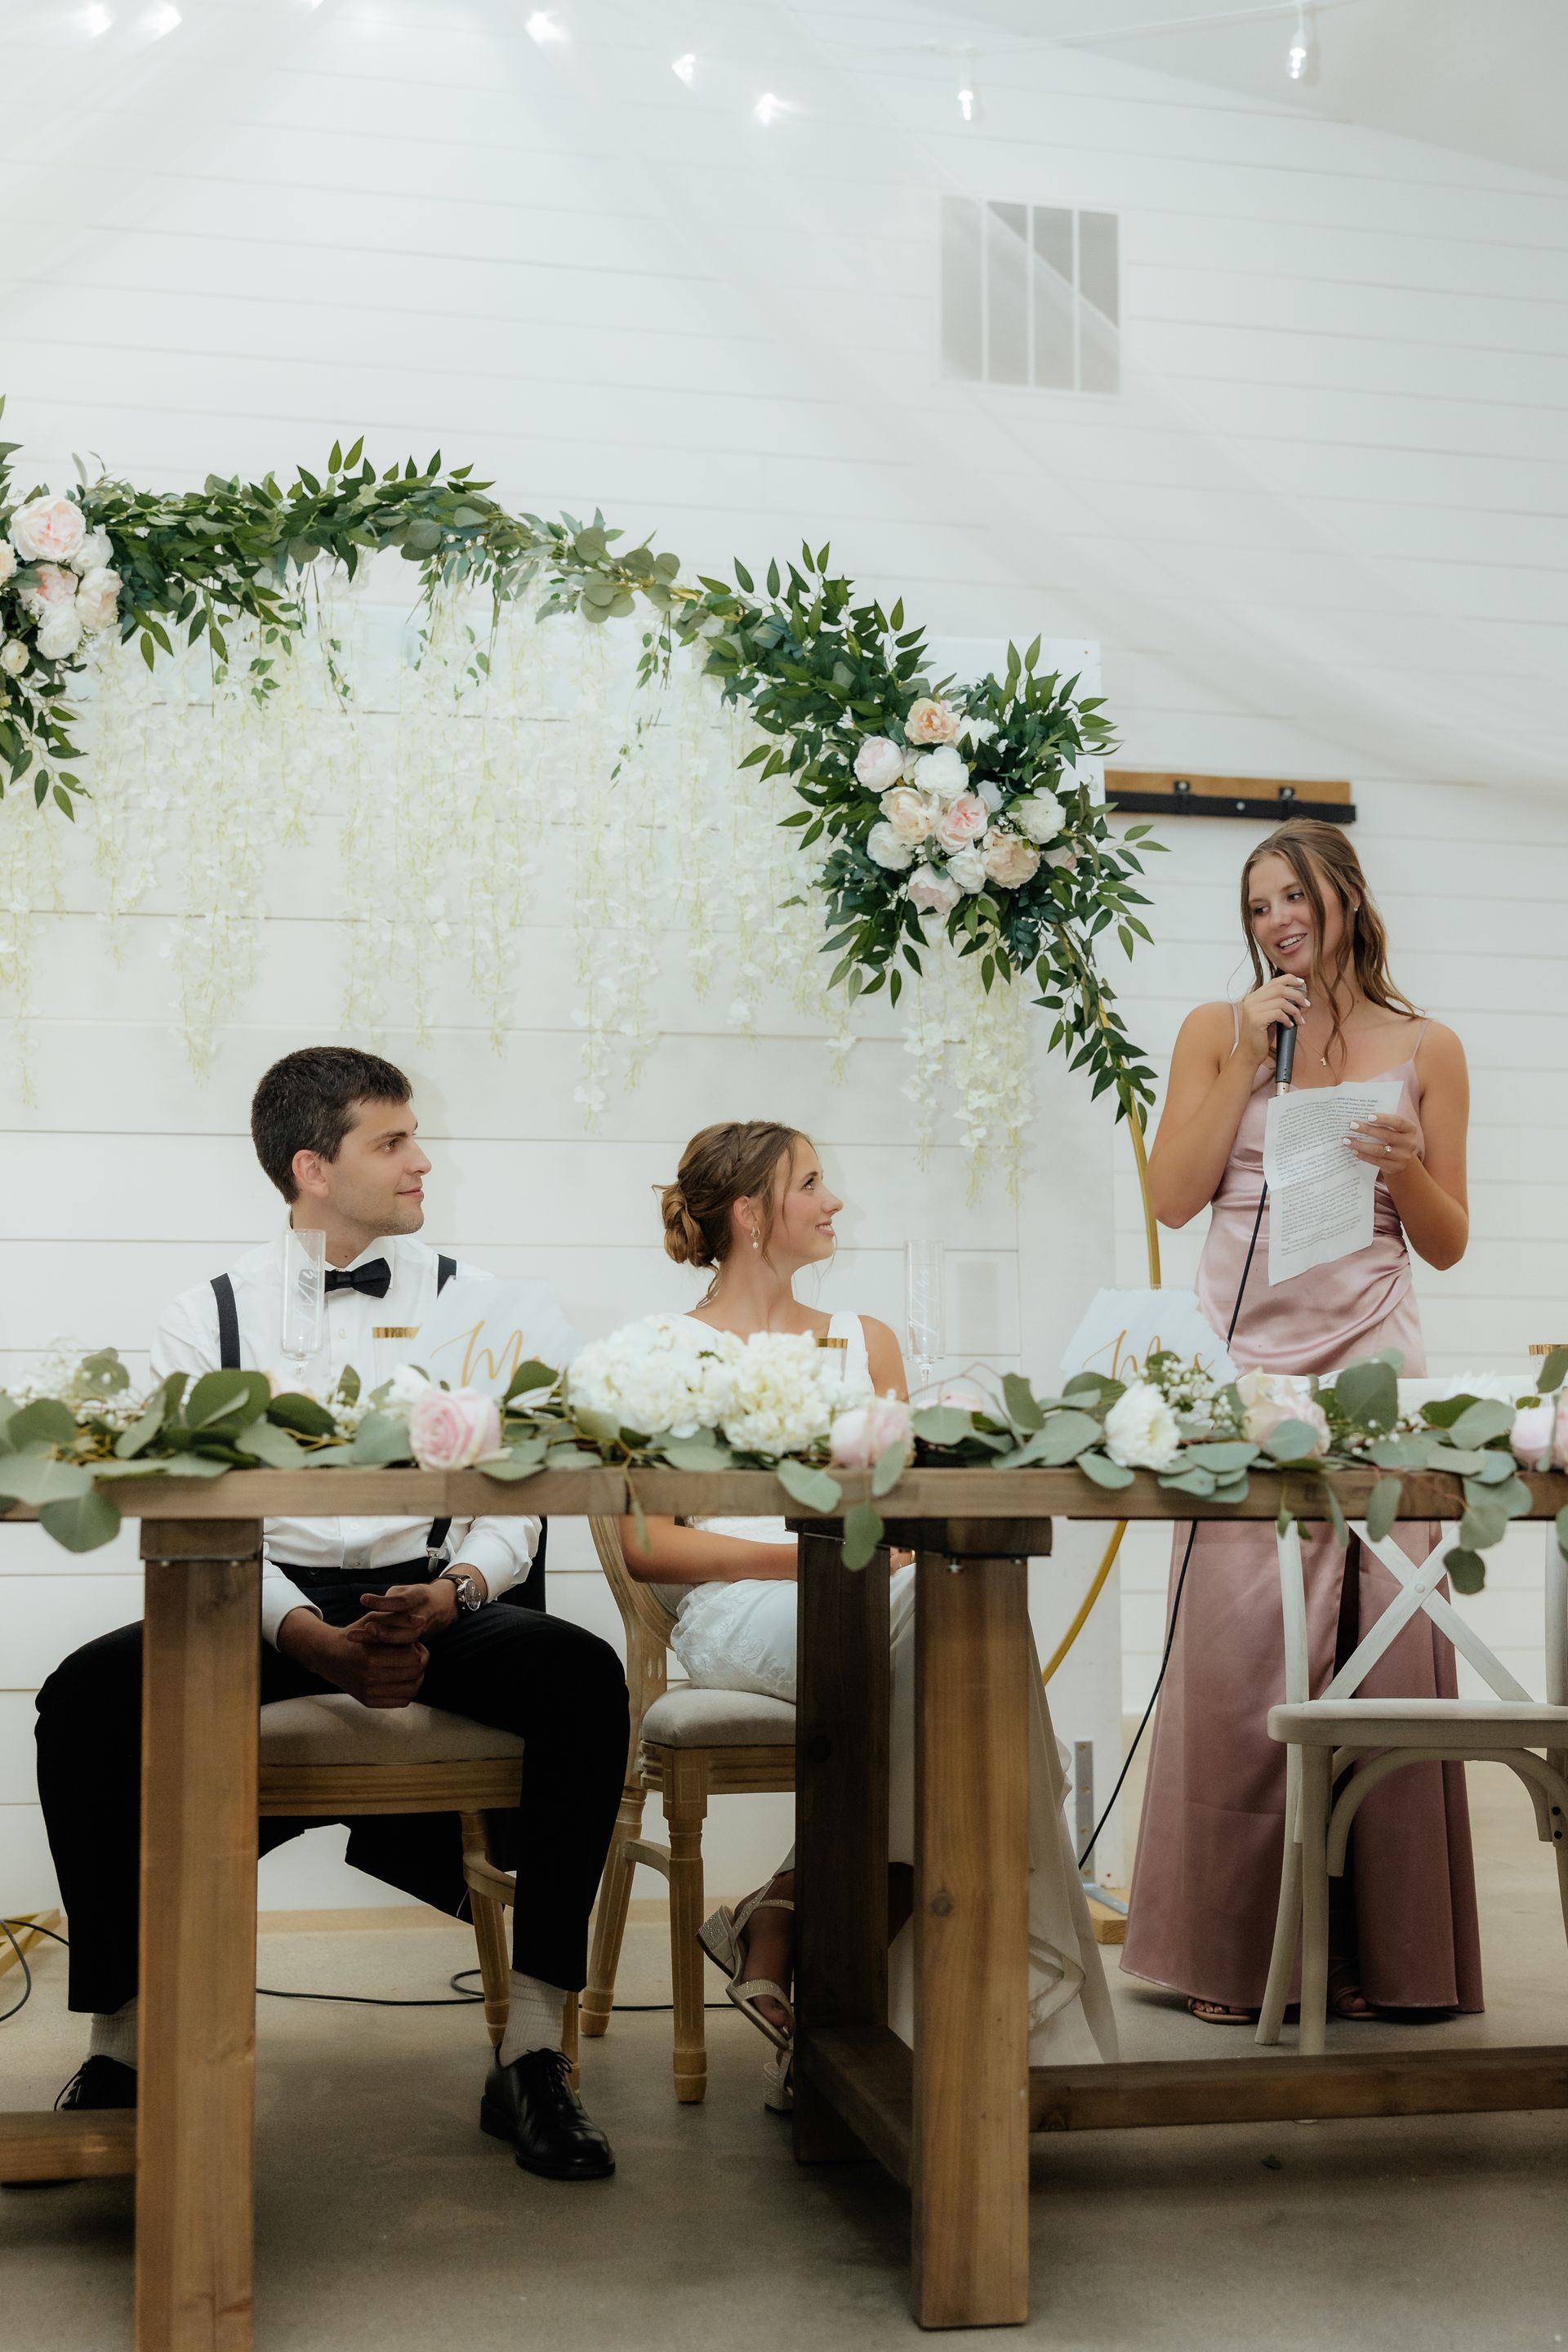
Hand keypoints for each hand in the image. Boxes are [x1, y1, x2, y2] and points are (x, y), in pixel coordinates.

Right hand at [276, 1607, 429, 1708]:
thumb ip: (398, 1619)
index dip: (419, 1649)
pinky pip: (401, 1701)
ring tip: (410, 1666)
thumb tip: (422, 1622)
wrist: (328, 1656)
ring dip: (417, 1677)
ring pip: (411, 1690)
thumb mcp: (373, 1620)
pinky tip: (402, 1678)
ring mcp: (369, 1693)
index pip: (413, 1658)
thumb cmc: (354, 1634)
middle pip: (414, 1674)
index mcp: (371, 1658)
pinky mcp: (368, 1702)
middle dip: (421, 1662)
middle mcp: (370, 1678)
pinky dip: (408, 1690)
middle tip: (415, 1654)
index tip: (414, 1644)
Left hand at [345, 1578, 462, 1646]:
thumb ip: (389, 1598)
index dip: (383, 1602)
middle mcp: (423, 1614)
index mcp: (420, 1596)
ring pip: (405, 1639)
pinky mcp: (418, 1641)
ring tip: (358, 1637)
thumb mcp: (404, 1590)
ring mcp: (422, 1629)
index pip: (402, 1601)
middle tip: (365, 1626)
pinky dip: (385, 1649)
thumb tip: (370, 1605)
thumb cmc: (413, 1596)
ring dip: (382, 1640)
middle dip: (385, 1629)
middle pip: (405, 1625)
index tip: (363, 1599)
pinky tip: (365, 1648)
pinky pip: (403, 1648)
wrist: (440, 1607)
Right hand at [1238, 973, 1308, 1068]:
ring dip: (1295, 1010)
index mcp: (1254, 997)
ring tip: (1299, 1020)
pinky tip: (1289, 1026)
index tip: (1302, 985)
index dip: (1290, 980)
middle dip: (1297, 995)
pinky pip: (1279, 1013)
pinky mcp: (1256, 1020)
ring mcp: (1252, 1009)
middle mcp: (1251, 1000)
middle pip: (1280, 989)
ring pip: (1281, 1001)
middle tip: (1306, 1004)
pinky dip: (1288, 1019)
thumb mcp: (1270, 1015)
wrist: (1249, 1053)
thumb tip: (1298, 995)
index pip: (1274, 981)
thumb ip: (1278, 1004)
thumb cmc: (1262, 1036)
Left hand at [1345, 1110, 1421, 1174]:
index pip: (1398, 1122)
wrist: (1402, 1158)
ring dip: (1361, 1145)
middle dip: (1367, 1130)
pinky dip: (1363, 1155)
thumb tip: (1359, 1115)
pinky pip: (1376, 1161)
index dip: (1384, 1119)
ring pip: (1379, 1150)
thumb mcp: (1394, 1128)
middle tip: (1352, 1125)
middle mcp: (1409, 1143)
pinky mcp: (1395, 1167)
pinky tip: (1354, 1151)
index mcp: (1410, 1129)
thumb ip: (1383, 1122)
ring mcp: (1403, 1157)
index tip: (1368, 1116)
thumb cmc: (1393, 1137)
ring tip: (1347, 1140)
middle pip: (1386, 1135)